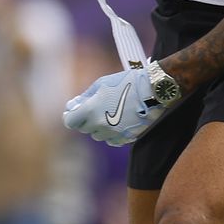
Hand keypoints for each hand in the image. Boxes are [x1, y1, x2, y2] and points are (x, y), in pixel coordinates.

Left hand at [62, 63, 176, 145]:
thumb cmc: (126, 83)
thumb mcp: (101, 84)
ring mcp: (114, 133)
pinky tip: (117, 123)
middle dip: (85, 120)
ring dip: (99, 127)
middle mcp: (100, 125)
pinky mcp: (127, 138)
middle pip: (84, 129)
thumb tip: (73, 105)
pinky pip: (112, 141)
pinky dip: (111, 134)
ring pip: (98, 136)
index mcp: (90, 111)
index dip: (71, 116)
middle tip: (93, 109)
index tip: (73, 112)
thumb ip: (85, 97)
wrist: (153, 91)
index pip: (70, 122)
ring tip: (108, 114)